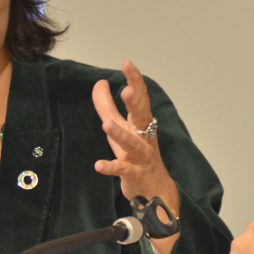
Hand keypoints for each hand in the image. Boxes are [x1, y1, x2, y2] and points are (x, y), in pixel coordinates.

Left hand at [92, 60, 179, 253]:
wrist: (155, 190)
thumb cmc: (136, 154)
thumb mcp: (121, 127)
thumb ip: (107, 106)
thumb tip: (100, 83)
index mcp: (140, 123)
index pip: (139, 98)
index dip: (134, 81)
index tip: (127, 63)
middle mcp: (144, 137)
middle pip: (142, 117)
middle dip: (135, 104)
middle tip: (126, 91)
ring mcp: (140, 156)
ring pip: (132, 143)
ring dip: (120, 133)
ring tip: (106, 124)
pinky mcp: (134, 173)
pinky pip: (122, 169)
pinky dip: (110, 167)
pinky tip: (98, 165)